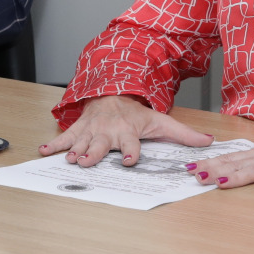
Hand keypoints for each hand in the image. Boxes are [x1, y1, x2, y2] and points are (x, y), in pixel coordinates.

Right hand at [39, 95, 213, 168]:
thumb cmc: (136, 113)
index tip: (130, 160)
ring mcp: (92, 130)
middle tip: (87, 162)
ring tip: (69, 159)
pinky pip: (65, 137)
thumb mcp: (162, 121)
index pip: (131, 143)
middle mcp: (109, 131)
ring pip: (82, 142)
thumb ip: (184, 134)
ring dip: (75, 150)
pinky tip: (44, 151)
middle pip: (102, 144)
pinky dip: (54, 144)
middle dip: (94, 153)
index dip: (132, 152)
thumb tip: (209, 141)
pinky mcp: (79, 128)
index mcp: (128, 131)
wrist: (113, 92)